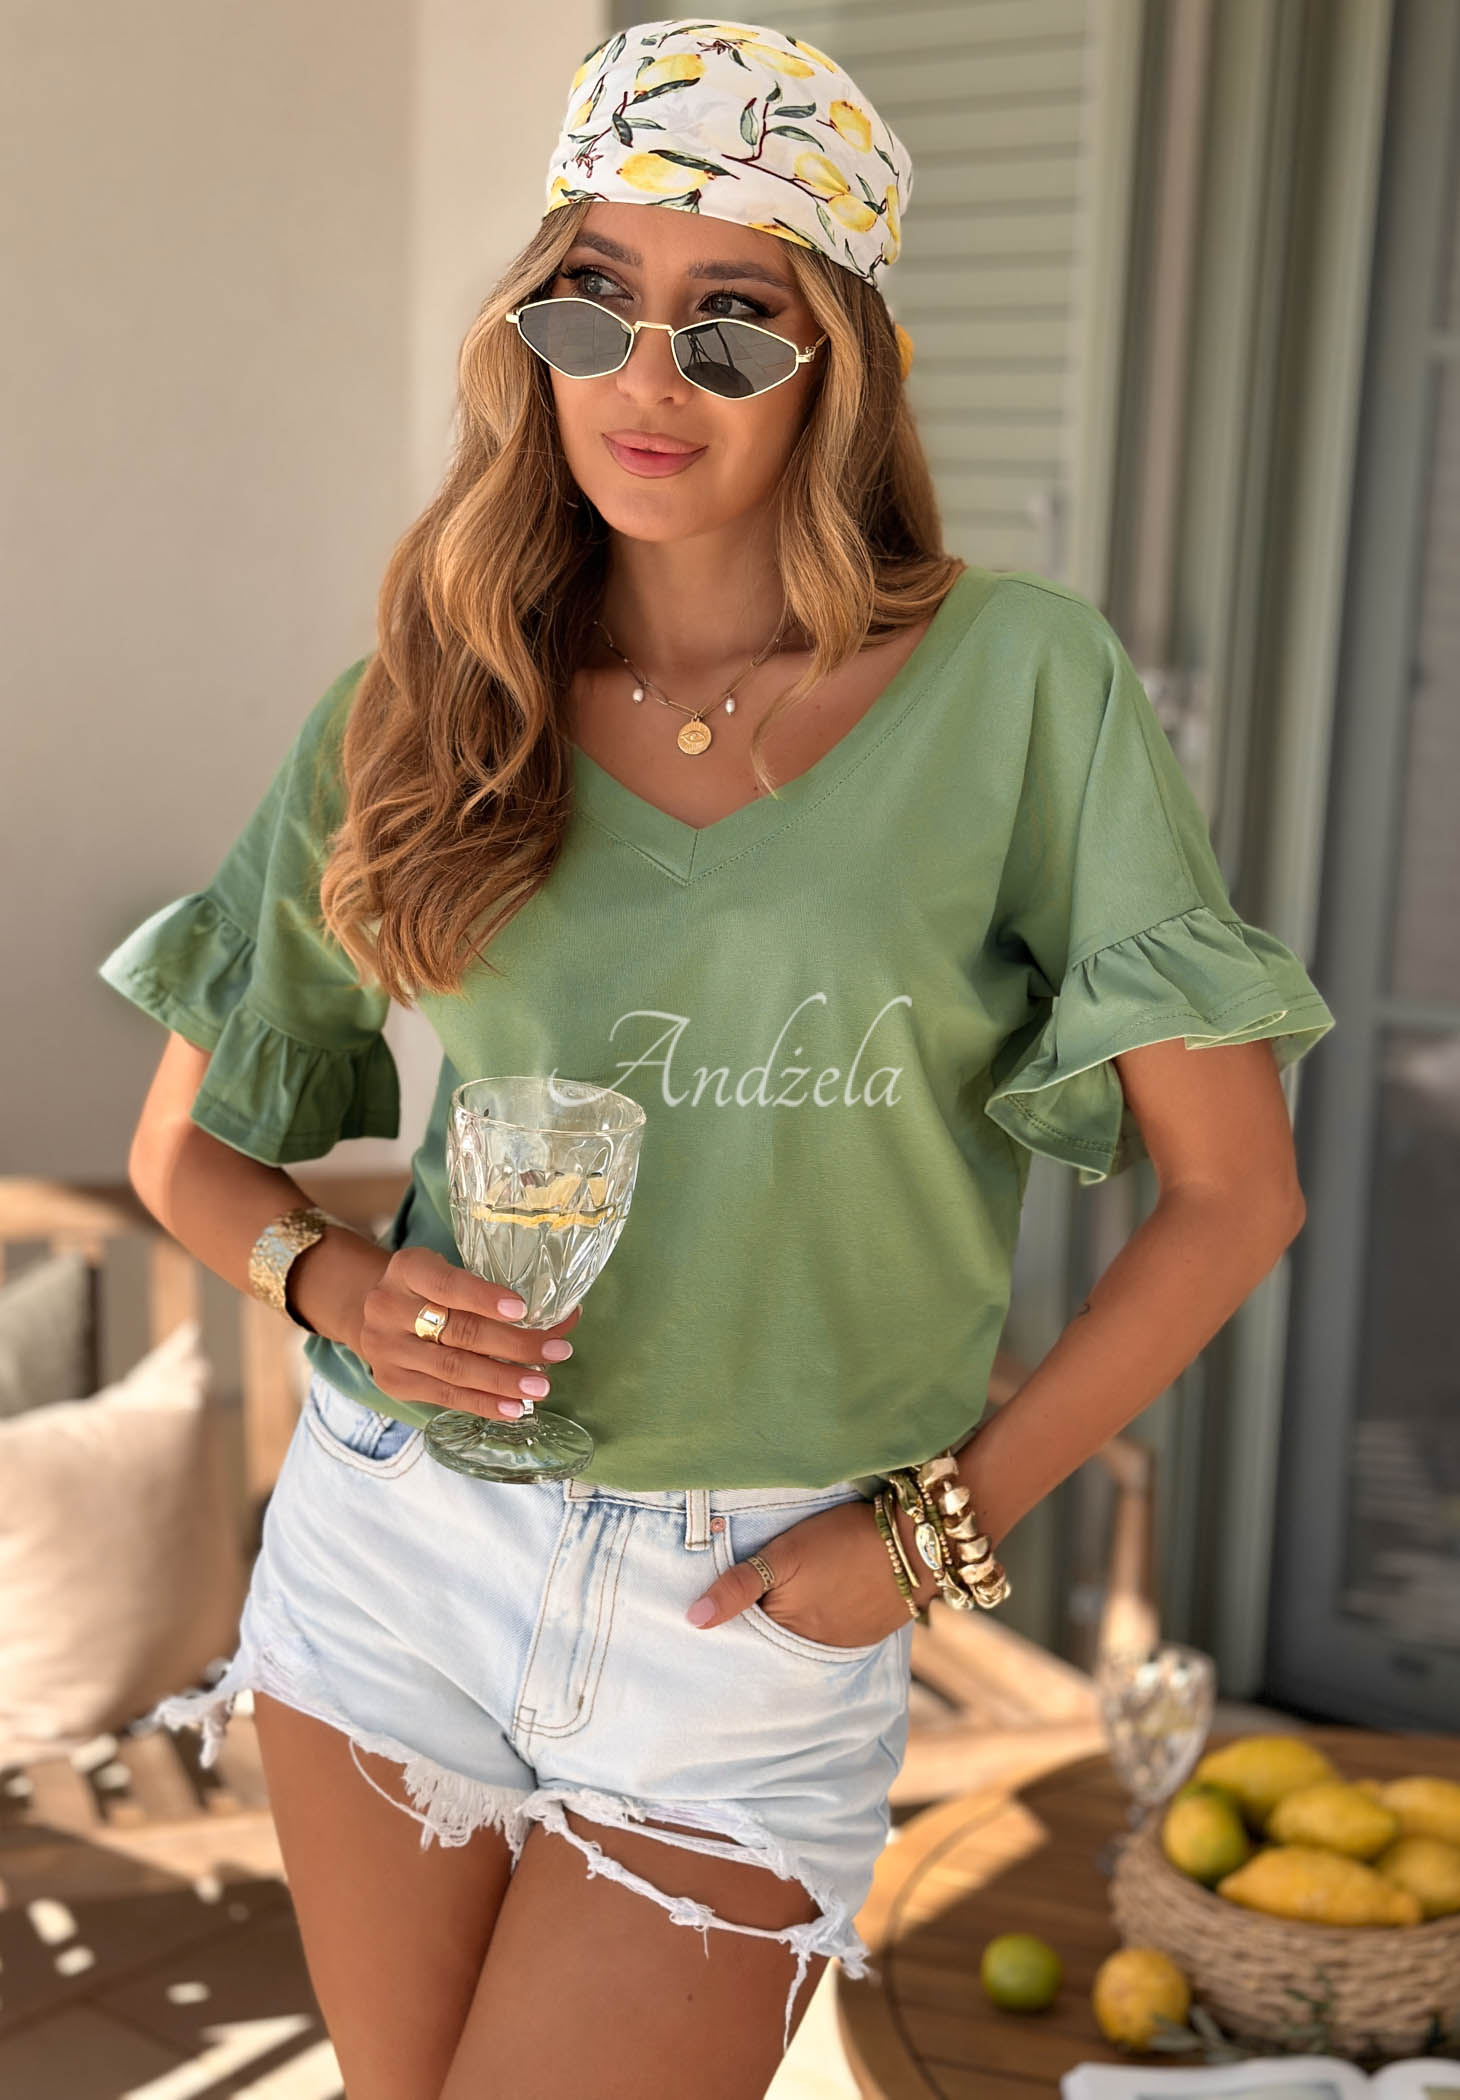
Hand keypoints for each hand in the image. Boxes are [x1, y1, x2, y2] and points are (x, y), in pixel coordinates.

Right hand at [356, 1247, 581, 1420]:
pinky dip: (483, 1403)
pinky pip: (444, 1395)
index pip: (447, 1284)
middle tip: (556, 1352)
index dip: (485, 1298)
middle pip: (458, 1331)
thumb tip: (564, 1316)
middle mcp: (388, 1307)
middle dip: (513, 1345)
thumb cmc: (428, 1290)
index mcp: (407, 1269)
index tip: (523, 1311)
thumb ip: (491, 1290)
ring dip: (503, 1380)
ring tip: (540, 1387)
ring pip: (453, 1368)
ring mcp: (386, 1348)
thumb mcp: (447, 1272)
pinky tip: (513, 1407)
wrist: (373, 1313)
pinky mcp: (392, 1381)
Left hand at [684, 1496, 936, 1642]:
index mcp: (786, 1632)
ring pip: (800, 1640)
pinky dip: (817, 1625)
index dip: (730, 1622)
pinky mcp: (865, 1634)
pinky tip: (817, 1603)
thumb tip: (692, 1622)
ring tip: (783, 1603)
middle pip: (772, 1642)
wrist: (915, 1543)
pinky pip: (829, 1637)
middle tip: (747, 1606)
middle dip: (757, 1628)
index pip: (744, 1637)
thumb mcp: (783, 1554)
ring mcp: (842, 1645)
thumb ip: (738, 1586)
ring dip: (789, 1626)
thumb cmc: (842, 1541)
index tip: (712, 1614)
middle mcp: (812, 1650)